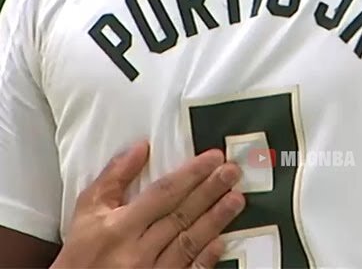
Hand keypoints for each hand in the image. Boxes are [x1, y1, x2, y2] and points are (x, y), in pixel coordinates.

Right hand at [52, 141, 244, 268]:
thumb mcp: (87, 212)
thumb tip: (142, 146)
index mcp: (117, 226)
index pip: (163, 193)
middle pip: (181, 215)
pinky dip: (206, 257)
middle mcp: (136, 250)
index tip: (214, 157)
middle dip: (210, 191)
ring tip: (237, 199)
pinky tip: (222, 240)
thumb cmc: (82, 252)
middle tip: (233, 171)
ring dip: (216, 220)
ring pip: (190, 242)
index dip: (191, 174)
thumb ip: (113, 177)